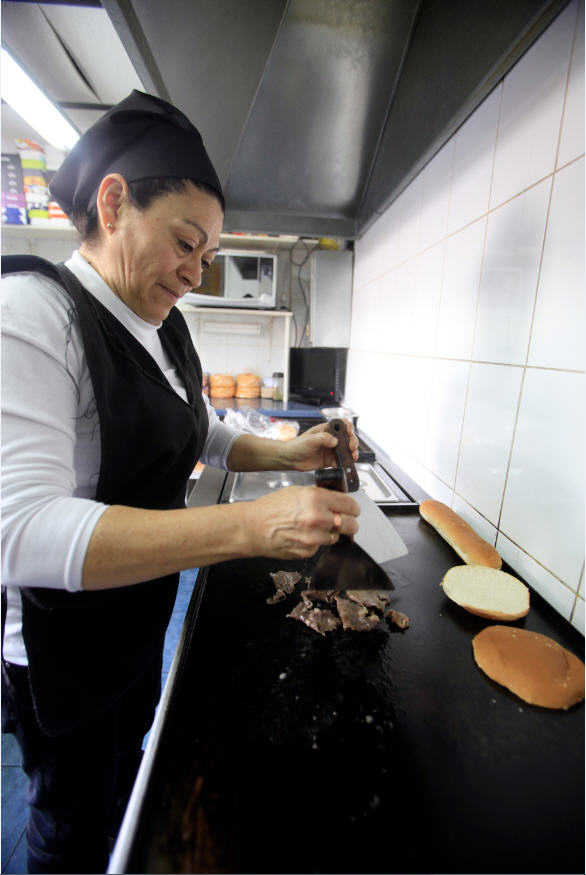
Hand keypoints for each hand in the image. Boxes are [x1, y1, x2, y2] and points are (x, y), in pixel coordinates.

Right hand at [242, 485, 359, 559]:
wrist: (252, 527)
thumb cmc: (270, 508)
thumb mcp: (297, 492)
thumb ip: (319, 496)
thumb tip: (337, 501)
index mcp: (316, 499)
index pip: (350, 505)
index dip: (353, 508)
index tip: (353, 510)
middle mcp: (318, 518)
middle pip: (350, 525)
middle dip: (349, 523)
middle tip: (345, 521)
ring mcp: (314, 537)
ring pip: (336, 537)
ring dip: (331, 533)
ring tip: (315, 527)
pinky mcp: (308, 551)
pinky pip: (320, 546)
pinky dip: (316, 542)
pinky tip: (303, 536)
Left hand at [280, 420, 358, 471]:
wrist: (290, 459)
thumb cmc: (297, 445)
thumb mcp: (310, 439)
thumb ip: (323, 438)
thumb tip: (335, 441)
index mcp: (326, 429)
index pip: (341, 425)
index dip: (348, 427)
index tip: (350, 433)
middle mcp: (330, 439)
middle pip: (347, 438)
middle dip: (353, 442)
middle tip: (352, 447)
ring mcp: (331, 450)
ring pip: (346, 450)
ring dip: (351, 453)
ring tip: (353, 456)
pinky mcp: (329, 460)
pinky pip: (340, 461)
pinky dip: (345, 463)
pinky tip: (345, 464)